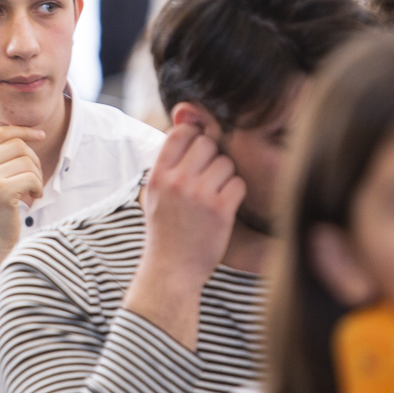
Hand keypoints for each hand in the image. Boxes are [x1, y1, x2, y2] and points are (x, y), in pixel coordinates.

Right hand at [0, 126, 44, 287]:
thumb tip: (25, 134)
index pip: (0, 132)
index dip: (23, 130)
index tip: (41, 135)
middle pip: (18, 145)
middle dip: (34, 161)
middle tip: (34, 181)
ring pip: (27, 161)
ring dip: (36, 177)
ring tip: (31, 193)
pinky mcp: (0, 190)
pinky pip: (31, 177)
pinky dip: (38, 187)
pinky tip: (32, 199)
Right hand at [123, 122, 244, 349]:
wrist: (171, 270)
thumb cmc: (165, 229)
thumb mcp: (155, 194)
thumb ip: (168, 163)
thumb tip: (188, 123)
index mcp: (158, 175)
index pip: (180, 133)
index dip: (193, 136)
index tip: (197, 152)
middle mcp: (177, 181)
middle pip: (207, 143)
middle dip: (213, 156)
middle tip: (209, 176)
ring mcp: (199, 195)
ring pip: (226, 163)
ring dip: (226, 176)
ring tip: (214, 195)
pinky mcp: (220, 210)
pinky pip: (238, 184)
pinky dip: (235, 194)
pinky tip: (224, 207)